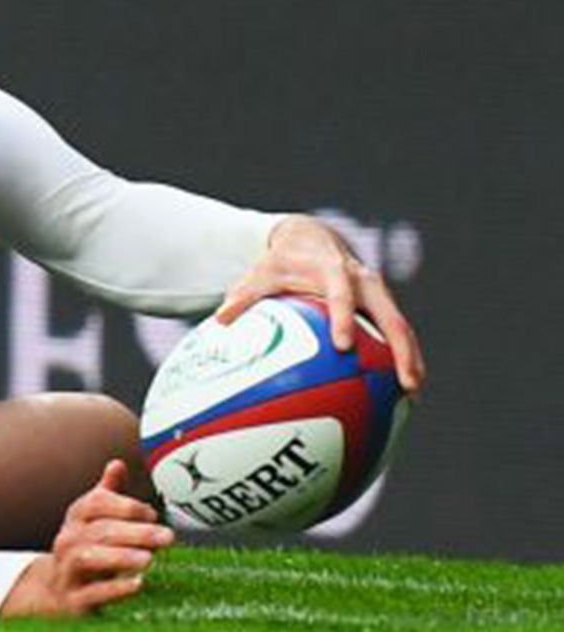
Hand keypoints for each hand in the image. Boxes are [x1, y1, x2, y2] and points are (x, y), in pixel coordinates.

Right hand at [0, 461, 171, 618]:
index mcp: (76, 519)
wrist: (55, 592)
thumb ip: (107, 495)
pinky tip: (137, 585)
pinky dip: (114, 589)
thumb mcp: (92, 522)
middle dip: (136, 532)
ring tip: (148, 559)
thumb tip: (117, 463)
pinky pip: (92, 593)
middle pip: (99, 531)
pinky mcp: (74, 599)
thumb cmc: (85, 550)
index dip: (125, 506)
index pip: (95, 503)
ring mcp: (68, 570)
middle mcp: (68, 541)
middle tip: (167, 537)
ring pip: (89, 558)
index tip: (152, 514)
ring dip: (120, 557)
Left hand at [217, 215, 425, 390]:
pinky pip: (397, 333)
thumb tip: (219, 319)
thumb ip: (244, 295)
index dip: (344, 319)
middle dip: (401, 351)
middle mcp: (364, 282)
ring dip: (411, 359)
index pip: (342, 296)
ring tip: (413, 395)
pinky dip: (404, 357)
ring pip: (402, 328)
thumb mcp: (261, 272)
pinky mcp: (382, 305)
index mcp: (335, 272)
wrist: (312, 236)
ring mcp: (378, 294)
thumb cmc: (283, 260)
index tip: (342, 346)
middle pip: (391, 318)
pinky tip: (403, 390)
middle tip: (406, 384)